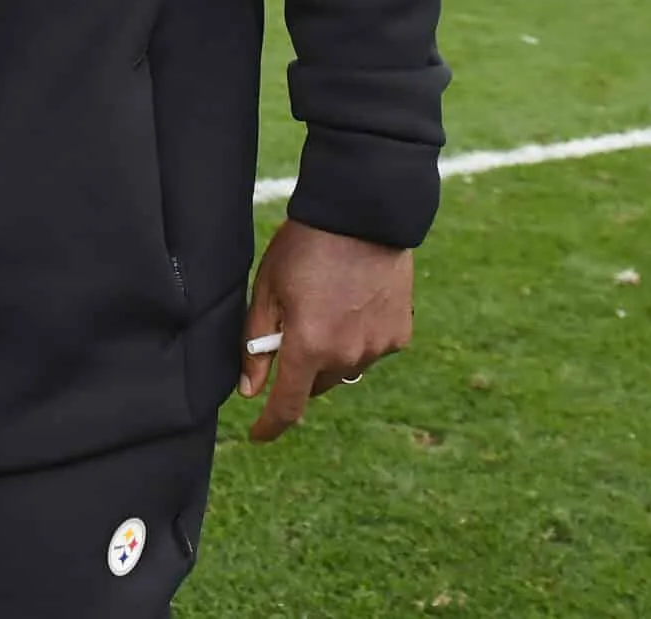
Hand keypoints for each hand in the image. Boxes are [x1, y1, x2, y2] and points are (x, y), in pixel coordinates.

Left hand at [238, 219, 415, 441]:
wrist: (362, 215)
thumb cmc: (305, 247)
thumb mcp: (267, 289)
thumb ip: (256, 344)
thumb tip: (250, 390)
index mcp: (307, 347)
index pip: (287, 406)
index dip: (269, 426)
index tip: (258, 434)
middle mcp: (347, 356)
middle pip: (315, 384)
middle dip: (298, 369)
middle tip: (291, 328)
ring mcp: (378, 348)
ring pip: (344, 368)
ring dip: (329, 353)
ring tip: (324, 306)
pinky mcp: (399, 335)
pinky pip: (370, 350)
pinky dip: (357, 338)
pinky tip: (352, 302)